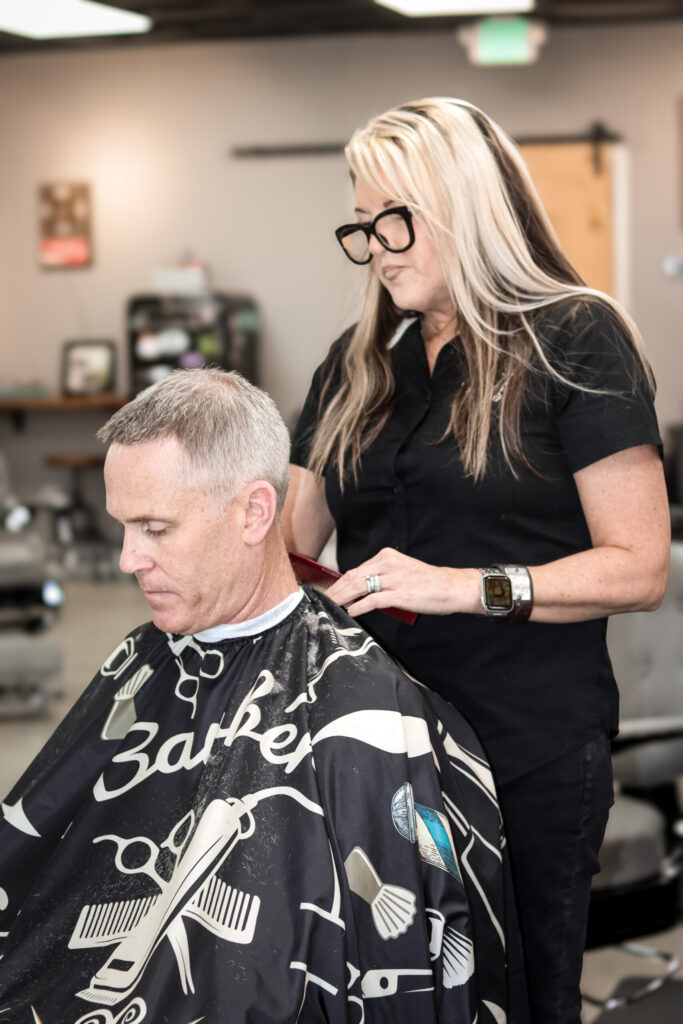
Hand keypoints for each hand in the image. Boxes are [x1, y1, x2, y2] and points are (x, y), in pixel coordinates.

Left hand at [325, 548, 480, 617]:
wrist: (452, 587)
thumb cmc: (428, 582)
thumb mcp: (402, 571)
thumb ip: (382, 577)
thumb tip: (359, 590)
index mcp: (387, 556)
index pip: (356, 570)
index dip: (340, 582)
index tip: (329, 592)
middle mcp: (389, 564)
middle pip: (353, 577)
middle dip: (336, 591)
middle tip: (324, 601)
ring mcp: (394, 579)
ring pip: (359, 587)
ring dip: (342, 598)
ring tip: (332, 607)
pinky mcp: (400, 593)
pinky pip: (373, 600)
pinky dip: (358, 606)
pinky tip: (351, 612)